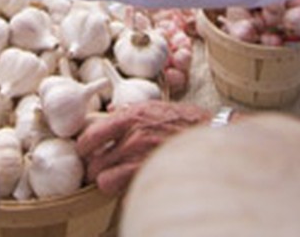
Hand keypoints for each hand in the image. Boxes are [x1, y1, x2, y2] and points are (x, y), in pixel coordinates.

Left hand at [75, 101, 210, 194]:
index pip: (91, 135)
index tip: (87, 151)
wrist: (214, 135)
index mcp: (131, 117)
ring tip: (113, 180)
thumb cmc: (186, 122)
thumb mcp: (156, 107)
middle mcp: (133, 137)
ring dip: (107, 182)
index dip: (85, 147)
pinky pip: (125, 191)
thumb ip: (131, 111)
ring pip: (105, 180)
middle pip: (95, 162)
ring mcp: (142, 159)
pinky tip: (130, 187)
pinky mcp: (152, 175)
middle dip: (95, 168)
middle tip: (101, 169)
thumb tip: (109, 113)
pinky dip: (124, 191)